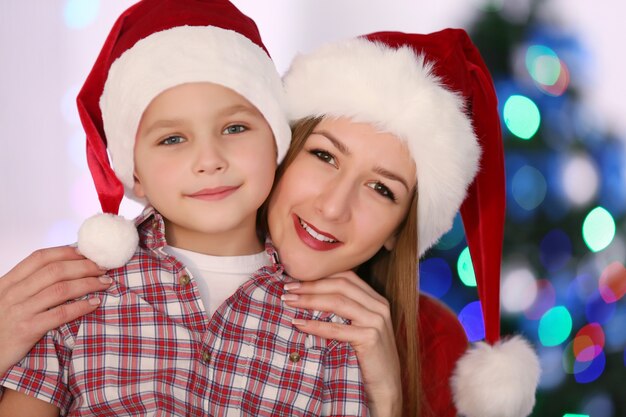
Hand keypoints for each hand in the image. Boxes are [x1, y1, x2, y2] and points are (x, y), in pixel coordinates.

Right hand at [0, 246, 110, 374]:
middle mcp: (14, 293)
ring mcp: (20, 311)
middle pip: (55, 270)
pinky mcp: (26, 330)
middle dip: (84, 266)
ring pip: (61, 289)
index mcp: (9, 281)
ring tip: (106, 283)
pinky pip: (59, 314)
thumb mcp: (10, 299)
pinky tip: (95, 303)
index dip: (67, 252)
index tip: (88, 252)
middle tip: (103, 268)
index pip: (40, 257)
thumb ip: (31, 285)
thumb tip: (66, 268)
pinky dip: (81, 307)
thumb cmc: (2, 325)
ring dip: (88, 283)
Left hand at [283, 271, 401, 416]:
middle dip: (311, 285)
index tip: (296, 279)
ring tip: (289, 301)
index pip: (346, 276)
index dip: (320, 275)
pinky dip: (316, 325)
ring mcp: (376, 321)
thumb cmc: (367, 359)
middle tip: (287, 288)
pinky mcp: (370, 338)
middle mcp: (379, 306)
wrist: (386, 389)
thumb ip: (344, 312)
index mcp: (376, 300)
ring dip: (310, 300)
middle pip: (340, 284)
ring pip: (338, 301)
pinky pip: (337, 328)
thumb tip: (308, 297)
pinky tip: (299, 324)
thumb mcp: (358, 328)